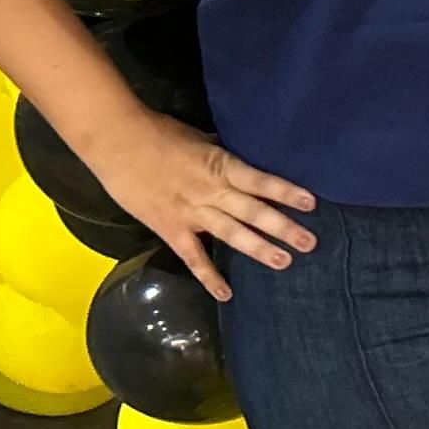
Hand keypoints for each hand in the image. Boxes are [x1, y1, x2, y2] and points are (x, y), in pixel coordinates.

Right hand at [83, 110, 314, 299]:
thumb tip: (245, 165)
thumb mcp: (201, 139)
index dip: (285, 192)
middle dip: (282, 228)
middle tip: (309, 242)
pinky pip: (193, 257)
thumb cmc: (160, 134)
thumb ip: (223, 157)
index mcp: (220, 166)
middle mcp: (210, 192)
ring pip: (230, 234)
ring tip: (285, 262)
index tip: (311, 203)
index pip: (259, 181)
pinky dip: (209, 277)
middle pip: (252, 212)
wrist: (117, 142)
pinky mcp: (170, 229)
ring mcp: (190, 213)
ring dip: (258, 249)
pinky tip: (226, 294)